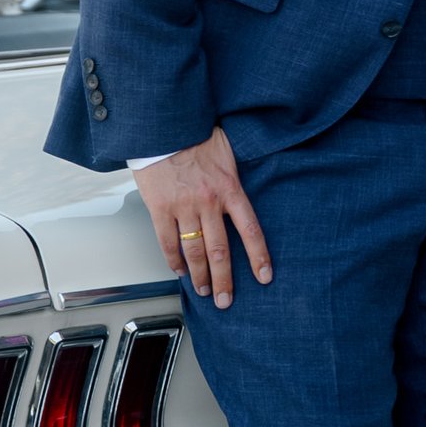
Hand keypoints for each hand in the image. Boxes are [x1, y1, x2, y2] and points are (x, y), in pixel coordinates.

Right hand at [135, 127, 271, 308]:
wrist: (165, 126)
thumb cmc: (197, 135)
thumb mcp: (228, 151)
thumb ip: (235, 177)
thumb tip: (243, 194)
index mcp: (230, 187)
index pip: (250, 230)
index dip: (258, 256)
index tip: (264, 277)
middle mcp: (209, 201)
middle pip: (220, 250)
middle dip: (224, 280)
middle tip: (225, 300)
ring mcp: (184, 207)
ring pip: (194, 251)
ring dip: (200, 275)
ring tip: (203, 290)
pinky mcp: (160, 208)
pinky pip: (168, 242)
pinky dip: (174, 260)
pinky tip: (179, 271)